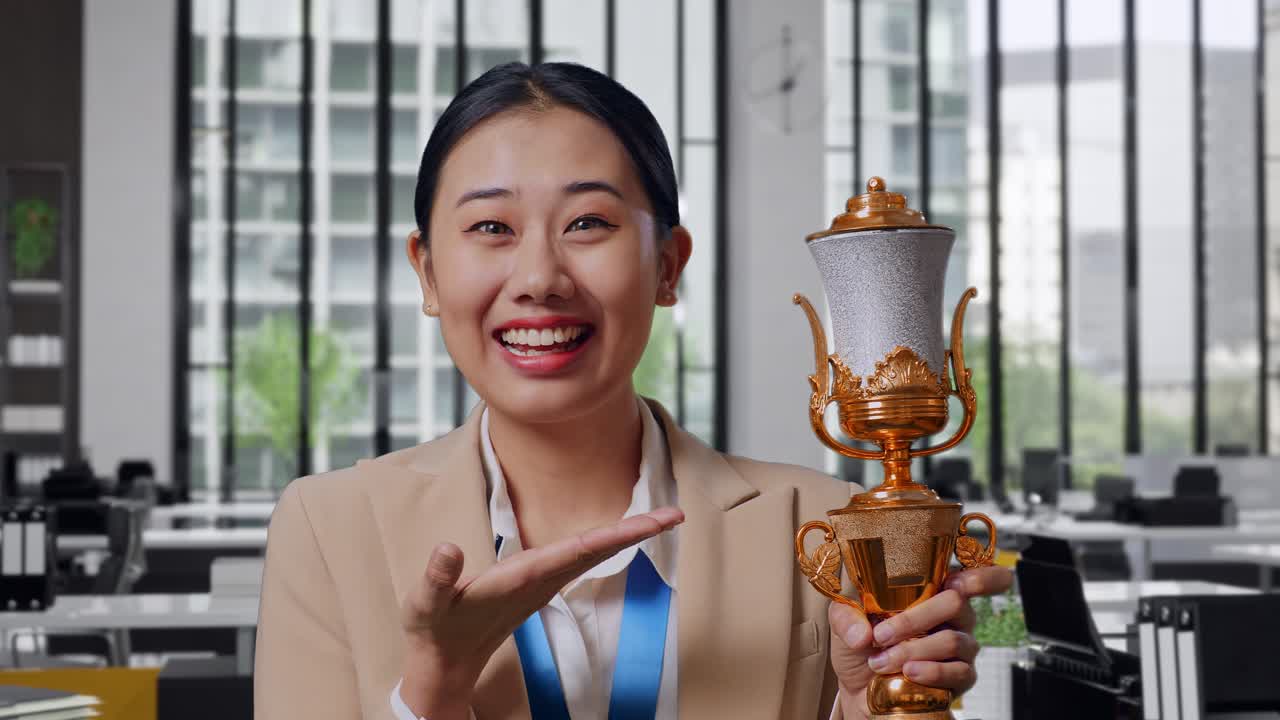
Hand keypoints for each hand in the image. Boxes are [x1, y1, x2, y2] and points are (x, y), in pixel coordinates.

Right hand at [398, 507, 684, 719]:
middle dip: (636, 532)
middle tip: (675, 514)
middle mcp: (541, 580)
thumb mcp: (426, 603)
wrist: (444, 661)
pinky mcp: (538, 582)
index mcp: (521, 579)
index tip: (647, 525)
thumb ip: (437, 578)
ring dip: (627, 535)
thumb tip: (447, 549)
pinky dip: (606, 541)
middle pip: (597, 551)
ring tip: (660, 517)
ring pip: (593, 554)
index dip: (612, 536)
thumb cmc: (435, 627)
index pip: (576, 552)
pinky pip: (582, 558)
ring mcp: (543, 583)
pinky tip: (621, 532)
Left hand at [827, 565, 1013, 718]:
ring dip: (913, 650)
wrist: (861, 690)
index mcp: (932, 591)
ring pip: (953, 640)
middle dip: (915, 619)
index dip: (981, 576)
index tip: (957, 582)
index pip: (973, 576)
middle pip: (956, 603)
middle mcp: (953, 616)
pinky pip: (959, 672)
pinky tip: (909, 673)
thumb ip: (846, 617)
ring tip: (880, 662)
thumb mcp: (844, 623)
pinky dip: (931, 672)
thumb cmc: (862, 646)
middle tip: (881, 635)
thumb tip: (863, 633)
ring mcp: (961, 647)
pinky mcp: (962, 677)